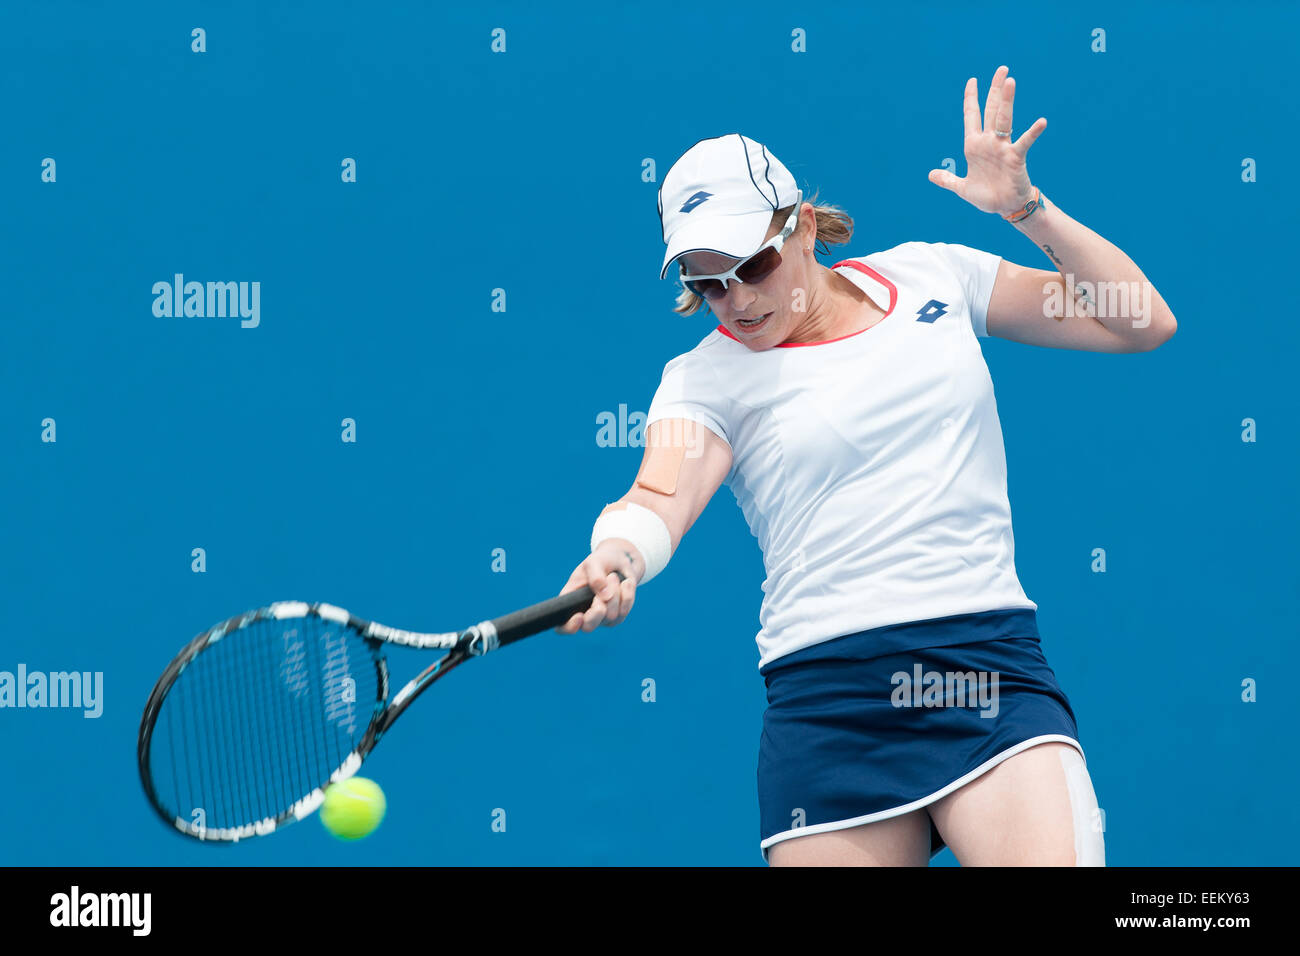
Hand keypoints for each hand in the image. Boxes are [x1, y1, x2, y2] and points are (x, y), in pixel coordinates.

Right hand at [555, 541, 638, 633]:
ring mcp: (602, 617)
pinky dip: (627, 593)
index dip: (568, 627)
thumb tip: (605, 596)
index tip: (579, 616)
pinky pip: (625, 609)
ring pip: (611, 616)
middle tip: (602, 592)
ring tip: (612, 576)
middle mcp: (585, 614)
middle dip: (598, 609)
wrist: (621, 561)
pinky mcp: (619, 616)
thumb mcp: (594, 561)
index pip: (563, 626)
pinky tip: (625, 582)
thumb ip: (596, 576)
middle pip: (588, 627)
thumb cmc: (602, 561)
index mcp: (570, 601)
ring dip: (615, 592)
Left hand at [928, 65, 1046, 216]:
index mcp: (974, 145)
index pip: (972, 116)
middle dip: (995, 90)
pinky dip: (1033, 133)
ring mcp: (1003, 147)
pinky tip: (1041, 122)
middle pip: (991, 110)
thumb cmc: (986, 195)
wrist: (1005, 207)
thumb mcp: (962, 188)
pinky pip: (1025, 142)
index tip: (972, 80)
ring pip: (1004, 119)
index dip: (971, 98)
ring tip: (1010, 81)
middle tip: (1002, 69)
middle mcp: (989, 142)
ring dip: (1006, 101)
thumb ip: (948, 179)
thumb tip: (931, 174)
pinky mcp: (1016, 157)